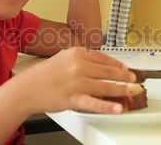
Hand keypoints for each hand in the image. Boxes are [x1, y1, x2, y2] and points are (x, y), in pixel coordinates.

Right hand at [16, 47, 136, 113]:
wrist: (26, 88)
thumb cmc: (43, 75)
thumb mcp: (63, 59)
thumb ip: (81, 60)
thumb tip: (100, 66)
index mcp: (76, 53)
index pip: (103, 57)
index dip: (117, 64)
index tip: (125, 68)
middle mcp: (78, 65)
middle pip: (108, 70)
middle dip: (124, 76)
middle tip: (134, 80)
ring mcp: (77, 82)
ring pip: (106, 86)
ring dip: (122, 90)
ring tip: (132, 92)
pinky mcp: (73, 98)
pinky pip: (95, 103)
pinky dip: (108, 106)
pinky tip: (118, 108)